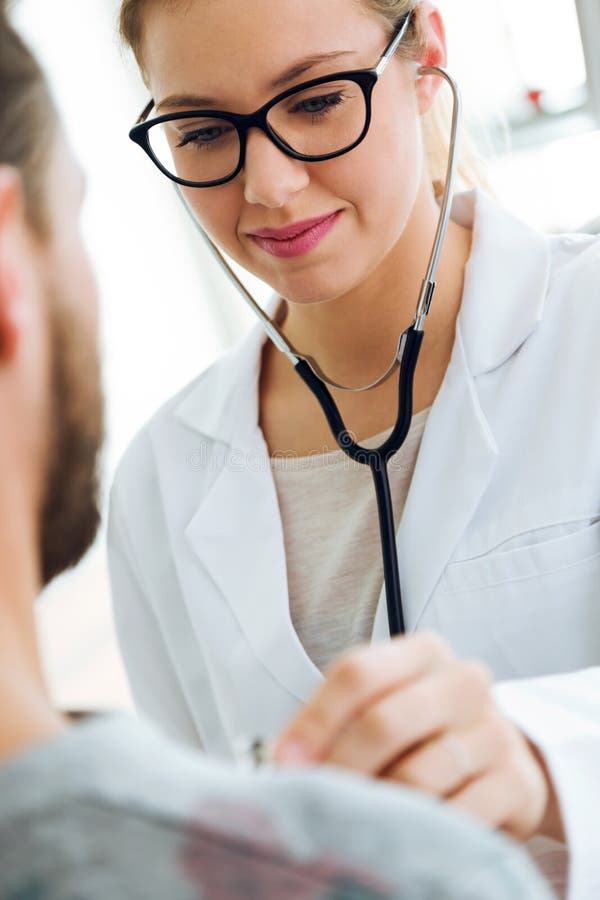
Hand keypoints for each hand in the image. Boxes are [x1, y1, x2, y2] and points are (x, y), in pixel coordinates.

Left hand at [274, 633, 553, 841]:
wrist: (503, 761)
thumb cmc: (426, 732)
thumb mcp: (386, 707)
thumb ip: (338, 722)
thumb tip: (286, 762)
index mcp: (424, 652)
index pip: (358, 673)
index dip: (315, 720)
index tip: (286, 762)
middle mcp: (463, 681)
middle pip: (385, 720)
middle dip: (341, 768)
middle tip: (318, 802)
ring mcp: (496, 731)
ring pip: (419, 772)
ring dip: (379, 805)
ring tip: (357, 824)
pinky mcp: (518, 783)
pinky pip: (459, 814)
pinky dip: (423, 831)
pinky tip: (404, 838)